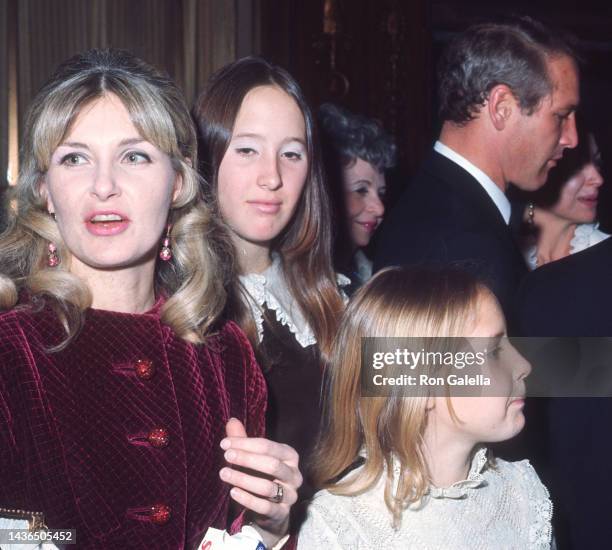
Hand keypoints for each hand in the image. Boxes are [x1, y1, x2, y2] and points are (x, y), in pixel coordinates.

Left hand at [219, 418, 301, 546]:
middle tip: (227, 455)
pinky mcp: (282, 514)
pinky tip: (233, 492)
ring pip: (267, 487)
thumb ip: (244, 441)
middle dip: (247, 459)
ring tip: (224, 473)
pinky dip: (247, 499)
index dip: (246, 443)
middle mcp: (294, 475)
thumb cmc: (264, 476)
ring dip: (244, 479)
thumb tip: (232, 420)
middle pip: (271, 465)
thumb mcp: (255, 457)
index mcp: (289, 456)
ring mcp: (290, 495)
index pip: (268, 446)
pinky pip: (265, 507)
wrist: (274, 510)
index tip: (225, 443)